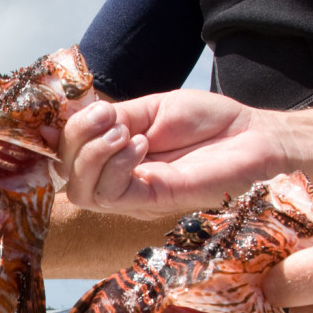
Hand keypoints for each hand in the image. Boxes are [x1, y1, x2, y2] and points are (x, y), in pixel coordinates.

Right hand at [57, 91, 283, 217]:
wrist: (255, 138)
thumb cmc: (210, 124)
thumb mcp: (152, 110)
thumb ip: (114, 117)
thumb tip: (72, 115)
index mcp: (113, 156)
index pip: (66, 154)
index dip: (57, 136)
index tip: (67, 111)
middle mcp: (117, 180)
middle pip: (67, 174)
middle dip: (75, 139)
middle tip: (107, 116)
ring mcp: (133, 195)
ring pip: (82, 190)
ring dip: (92, 154)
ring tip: (123, 131)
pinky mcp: (152, 202)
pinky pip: (112, 195)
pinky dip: (116, 166)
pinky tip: (140, 145)